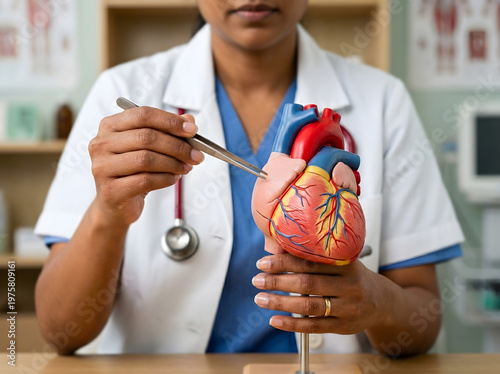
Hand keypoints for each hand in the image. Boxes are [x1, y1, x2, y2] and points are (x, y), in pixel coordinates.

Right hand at [89, 106, 204, 225]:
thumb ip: (167, 131)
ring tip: (186, 167)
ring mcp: (102, 167)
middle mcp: (101, 144)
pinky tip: (174, 178)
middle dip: (177, 146)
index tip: (193, 131)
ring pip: (146, 159)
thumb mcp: (149, 147)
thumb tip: (190, 122)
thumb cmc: (132, 171)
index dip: (170, 121)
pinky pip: (145, 180)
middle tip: (196, 155)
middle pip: (146, 137)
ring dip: (173, 163)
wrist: (114, 204)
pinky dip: (165, 179)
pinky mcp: (111, 190)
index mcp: (110, 126)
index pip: (142, 115)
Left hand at [252, 253, 388, 333]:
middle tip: (257, 280)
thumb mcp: (341, 262)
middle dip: (278, 281)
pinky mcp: (343, 326)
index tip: (263, 263)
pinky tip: (275, 320)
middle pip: (307, 284)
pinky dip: (292, 324)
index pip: (310, 262)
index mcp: (345, 264)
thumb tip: (277, 250)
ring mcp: (347, 307)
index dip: (284, 262)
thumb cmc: (352, 277)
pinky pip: (314, 326)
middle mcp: (348, 285)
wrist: (381, 301)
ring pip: (309, 306)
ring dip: (280, 302)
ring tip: (260, 299)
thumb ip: (315, 257)